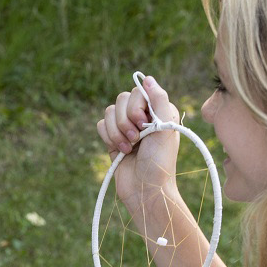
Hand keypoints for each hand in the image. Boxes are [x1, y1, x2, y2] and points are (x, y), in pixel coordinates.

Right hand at [97, 74, 180, 204]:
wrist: (145, 188)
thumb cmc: (160, 161)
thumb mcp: (166, 128)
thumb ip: (159, 100)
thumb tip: (146, 77)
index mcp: (159, 110)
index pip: (138, 91)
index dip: (136, 106)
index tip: (143, 123)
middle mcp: (142, 116)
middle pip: (121, 99)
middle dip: (125, 120)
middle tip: (136, 138)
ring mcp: (126, 127)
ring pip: (108, 112)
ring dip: (116, 132)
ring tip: (129, 148)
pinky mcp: (112, 139)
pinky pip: (100, 125)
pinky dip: (108, 137)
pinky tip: (119, 151)